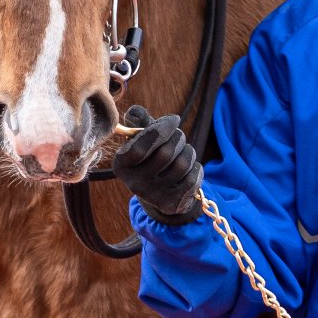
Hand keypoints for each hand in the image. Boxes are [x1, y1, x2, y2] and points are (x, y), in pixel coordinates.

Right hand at [111, 106, 202, 223]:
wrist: (160, 193)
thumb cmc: (151, 157)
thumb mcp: (142, 139)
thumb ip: (140, 123)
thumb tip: (135, 112)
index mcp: (121, 165)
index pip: (140, 147)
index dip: (161, 129)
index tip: (174, 119)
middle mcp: (134, 184)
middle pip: (166, 153)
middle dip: (178, 138)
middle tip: (179, 137)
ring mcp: (154, 196)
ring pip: (182, 164)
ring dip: (189, 152)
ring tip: (185, 151)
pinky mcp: (172, 204)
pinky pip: (192, 177)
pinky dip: (196, 168)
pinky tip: (189, 169)